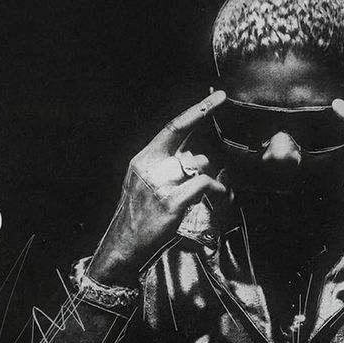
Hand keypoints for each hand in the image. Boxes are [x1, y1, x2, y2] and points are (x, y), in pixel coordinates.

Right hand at [87, 91, 230, 286]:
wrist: (123, 245)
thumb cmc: (139, 215)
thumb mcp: (145, 182)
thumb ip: (166, 165)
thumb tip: (198, 155)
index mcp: (145, 158)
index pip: (175, 126)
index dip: (199, 110)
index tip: (219, 97)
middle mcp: (151, 166)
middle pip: (196, 152)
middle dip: (212, 166)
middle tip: (217, 179)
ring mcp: (160, 184)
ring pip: (203, 168)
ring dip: (215, 180)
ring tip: (214, 194)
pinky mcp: (170, 202)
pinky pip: (204, 185)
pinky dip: (217, 189)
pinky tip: (219, 196)